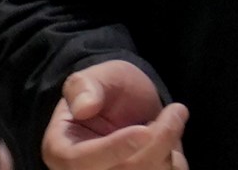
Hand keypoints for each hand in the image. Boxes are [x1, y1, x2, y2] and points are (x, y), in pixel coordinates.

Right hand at [42, 60, 188, 169]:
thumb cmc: (107, 89)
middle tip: (176, 111)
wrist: (130, 106)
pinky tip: (169, 143)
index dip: (114, 149)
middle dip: (156, 142)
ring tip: (170, 121)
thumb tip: (83, 107)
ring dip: (169, 148)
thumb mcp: (96, 77)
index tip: (144, 132)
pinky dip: (176, 161)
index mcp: (61, 151)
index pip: (81, 162)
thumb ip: (85, 87)